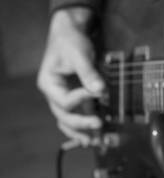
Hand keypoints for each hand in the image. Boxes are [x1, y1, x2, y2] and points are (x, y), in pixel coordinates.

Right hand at [37, 8, 104, 145]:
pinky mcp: (75, 98)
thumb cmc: (71, 42)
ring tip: (94, 143)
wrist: (71, 33)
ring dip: (80, 132)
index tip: (99, 91)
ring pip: (68, 120)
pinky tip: (94, 136)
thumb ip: (89, 74)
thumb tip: (100, 90)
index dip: (82, 99)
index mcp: (49, 84)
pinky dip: (84, 126)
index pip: (65, 100)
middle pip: (64, 116)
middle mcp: (54, 94)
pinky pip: (77, 116)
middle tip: (99, 125)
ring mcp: (64, 98)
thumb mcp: (79, 55)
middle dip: (81, 123)